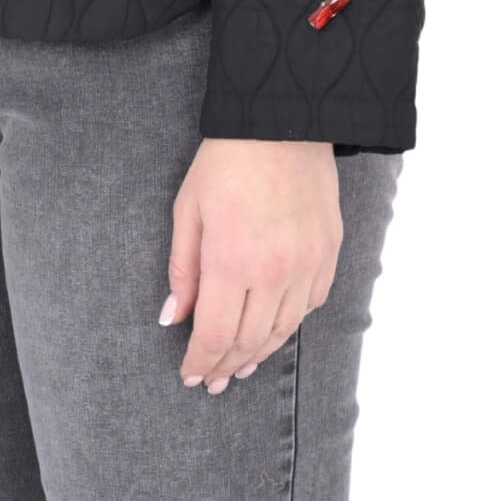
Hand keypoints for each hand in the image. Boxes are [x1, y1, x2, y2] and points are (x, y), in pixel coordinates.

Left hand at [162, 137, 342, 392]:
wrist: (282, 120)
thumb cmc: (227, 159)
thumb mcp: (189, 208)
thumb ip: (181, 268)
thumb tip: (172, 317)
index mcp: (231, 260)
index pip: (214, 334)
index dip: (200, 361)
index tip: (190, 375)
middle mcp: (274, 271)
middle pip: (249, 340)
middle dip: (226, 366)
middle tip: (212, 381)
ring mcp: (306, 265)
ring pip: (283, 330)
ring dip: (259, 353)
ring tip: (240, 366)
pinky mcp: (328, 253)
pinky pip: (311, 305)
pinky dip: (290, 324)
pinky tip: (276, 329)